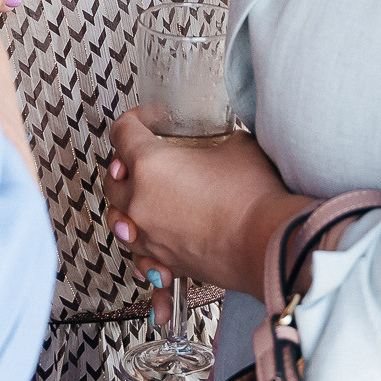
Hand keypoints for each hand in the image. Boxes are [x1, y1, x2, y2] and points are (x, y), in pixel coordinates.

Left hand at [104, 110, 311, 297]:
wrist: (268, 245)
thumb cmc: (253, 196)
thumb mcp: (236, 146)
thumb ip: (214, 142)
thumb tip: (218, 147)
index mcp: (149, 164)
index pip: (122, 132)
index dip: (134, 119)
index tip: (147, 120)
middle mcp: (140, 201)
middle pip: (112, 179)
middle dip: (123, 165)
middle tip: (142, 158)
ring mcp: (149, 235)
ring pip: (118, 219)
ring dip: (126, 206)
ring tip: (140, 200)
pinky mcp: (165, 261)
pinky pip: (140, 257)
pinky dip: (142, 249)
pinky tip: (150, 248)